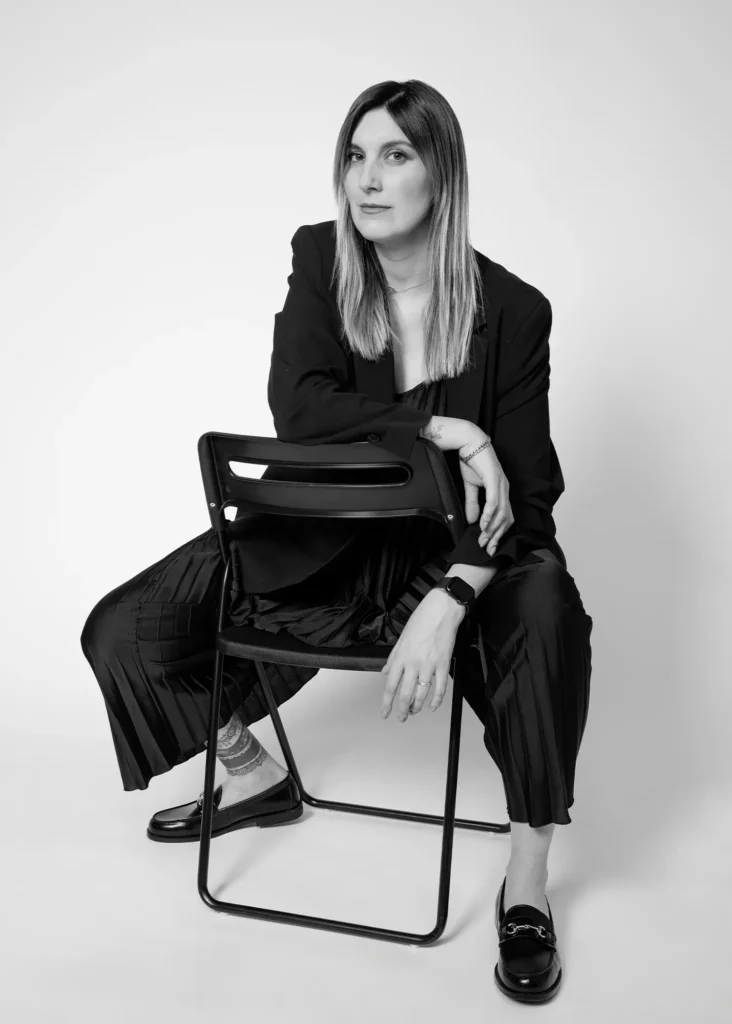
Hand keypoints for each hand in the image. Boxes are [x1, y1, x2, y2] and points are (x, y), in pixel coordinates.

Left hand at [380, 590, 464, 720]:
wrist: (440, 611)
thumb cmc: (421, 621)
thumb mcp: (401, 639)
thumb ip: (393, 659)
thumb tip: (386, 671)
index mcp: (401, 657)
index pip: (390, 686)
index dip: (386, 703)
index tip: (385, 712)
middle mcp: (413, 664)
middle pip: (405, 695)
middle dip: (402, 710)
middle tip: (401, 718)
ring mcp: (429, 666)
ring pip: (421, 695)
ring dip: (417, 707)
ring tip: (414, 712)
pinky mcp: (443, 665)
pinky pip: (440, 688)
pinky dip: (436, 701)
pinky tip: (432, 706)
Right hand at [458, 430, 513, 554]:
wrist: (469, 442)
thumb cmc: (471, 461)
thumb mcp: (470, 486)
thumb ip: (473, 503)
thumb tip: (473, 521)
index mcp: (501, 491)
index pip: (505, 517)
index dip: (498, 533)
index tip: (488, 546)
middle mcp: (505, 489)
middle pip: (506, 519)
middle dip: (496, 536)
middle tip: (486, 548)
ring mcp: (501, 484)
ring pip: (501, 513)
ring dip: (491, 528)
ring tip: (482, 538)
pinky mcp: (494, 480)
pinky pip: (493, 502)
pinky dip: (488, 515)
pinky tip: (482, 525)